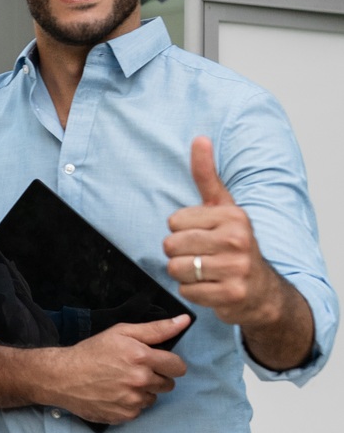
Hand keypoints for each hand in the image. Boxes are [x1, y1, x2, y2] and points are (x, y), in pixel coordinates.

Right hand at [38, 315, 189, 425]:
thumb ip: (156, 328)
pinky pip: (139, 410)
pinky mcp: (124, 415)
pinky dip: (131, 404)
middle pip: (168, 384)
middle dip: (156, 377)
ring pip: (153, 398)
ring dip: (143, 391)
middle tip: (135, 370)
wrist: (63, 376)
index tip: (157, 361)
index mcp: (142, 357)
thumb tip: (185, 321)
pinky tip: (115, 394)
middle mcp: (140, 381)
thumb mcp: (122, 332)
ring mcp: (132, 401)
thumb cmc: (92, 351)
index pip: (178, 366)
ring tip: (122, 382)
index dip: (169, 363)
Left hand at [164, 137, 277, 327]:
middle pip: (171, 245)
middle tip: (201, 256)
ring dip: (185, 274)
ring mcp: (235, 268)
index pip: (174, 222)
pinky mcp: (231, 294)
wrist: (262, 289)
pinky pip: (186, 292)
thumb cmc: (235, 244)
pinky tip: (211, 287)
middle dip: (179, 254)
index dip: (181, 231)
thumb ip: (206, 175)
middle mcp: (237, 239)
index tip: (202, 235)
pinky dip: (193, 292)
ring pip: (177, 269)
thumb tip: (199, 138)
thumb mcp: (223, 207)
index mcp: (232, 216)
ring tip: (205, 271)